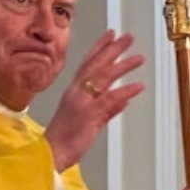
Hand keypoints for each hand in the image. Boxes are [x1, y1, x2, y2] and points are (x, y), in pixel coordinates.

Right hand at [44, 30, 145, 170]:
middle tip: (128, 37)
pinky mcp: (89, 115)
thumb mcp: (89, 121)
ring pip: (103, 78)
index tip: (111, 35)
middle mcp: (76, 93)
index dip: (100, 48)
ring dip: (122, 65)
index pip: (87, 64)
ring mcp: (82, 102)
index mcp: (74, 92)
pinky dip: (125, 91)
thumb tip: (123, 99)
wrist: (51, 154)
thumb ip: (108, 109)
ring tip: (138, 58)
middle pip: (96, 65)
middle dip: (113, 49)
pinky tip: (138, 86)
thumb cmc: (65, 140)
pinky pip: (109, 99)